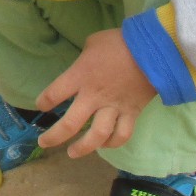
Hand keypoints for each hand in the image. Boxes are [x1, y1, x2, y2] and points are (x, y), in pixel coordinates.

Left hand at [35, 27, 156, 157]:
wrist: (154, 49)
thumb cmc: (120, 42)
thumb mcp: (93, 43)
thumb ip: (84, 60)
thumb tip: (83, 68)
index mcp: (80, 76)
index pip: (53, 94)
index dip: (43, 102)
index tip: (41, 106)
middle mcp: (94, 96)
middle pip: (70, 124)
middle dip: (54, 137)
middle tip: (44, 143)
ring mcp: (114, 107)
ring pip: (97, 136)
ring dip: (83, 147)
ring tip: (73, 153)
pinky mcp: (132, 113)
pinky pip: (122, 134)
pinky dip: (113, 143)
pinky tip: (104, 144)